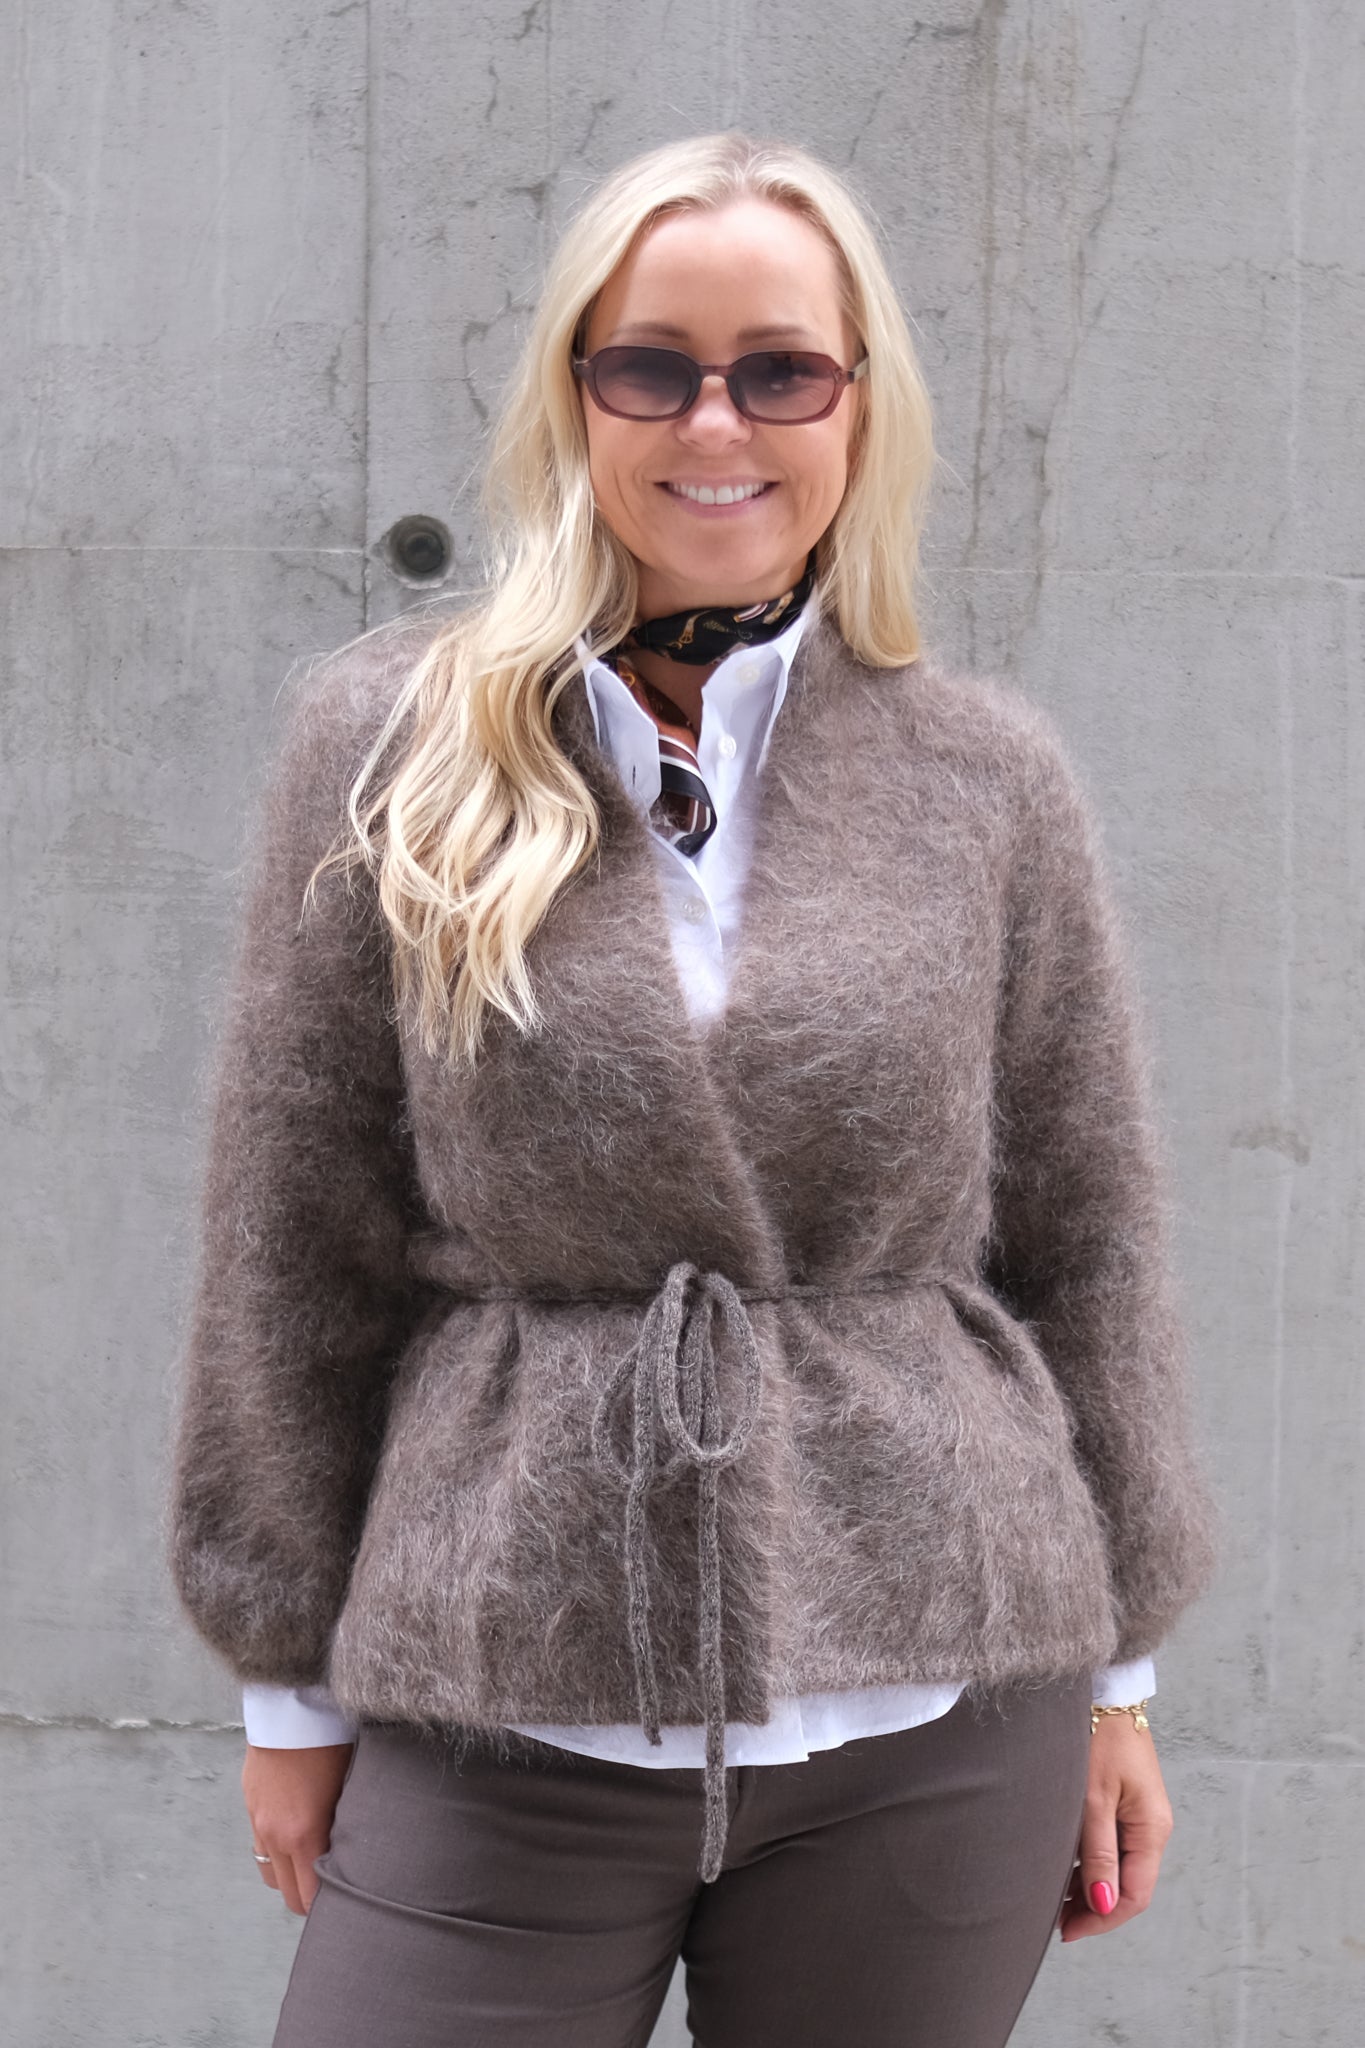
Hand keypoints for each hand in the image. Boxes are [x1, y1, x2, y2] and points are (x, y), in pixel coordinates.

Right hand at [243, 1741, 354, 1916]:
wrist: (291, 1707)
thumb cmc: (330, 1743)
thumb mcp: (348, 1787)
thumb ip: (345, 1829)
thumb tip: (354, 1856)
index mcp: (303, 1834)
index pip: (309, 1897)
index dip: (326, 1908)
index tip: (344, 1904)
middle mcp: (275, 1836)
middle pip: (287, 1894)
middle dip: (307, 1900)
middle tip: (330, 1891)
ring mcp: (258, 1822)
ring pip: (270, 1874)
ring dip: (288, 1877)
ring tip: (311, 1865)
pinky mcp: (250, 1806)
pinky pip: (260, 1846)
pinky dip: (276, 1852)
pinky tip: (294, 1837)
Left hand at [1056, 1713, 1173, 1941]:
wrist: (1104, 1693)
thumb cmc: (1097, 1739)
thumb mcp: (1092, 1799)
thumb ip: (1098, 1853)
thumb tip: (1103, 1904)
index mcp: (1152, 1829)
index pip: (1134, 1895)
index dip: (1102, 1918)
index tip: (1067, 1931)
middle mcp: (1152, 1827)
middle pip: (1129, 1885)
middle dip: (1095, 1908)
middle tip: (1056, 1921)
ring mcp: (1141, 1816)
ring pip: (1119, 1868)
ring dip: (1090, 1887)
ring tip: (1054, 1899)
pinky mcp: (1126, 1804)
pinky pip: (1113, 1847)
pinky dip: (1091, 1863)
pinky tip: (1065, 1868)